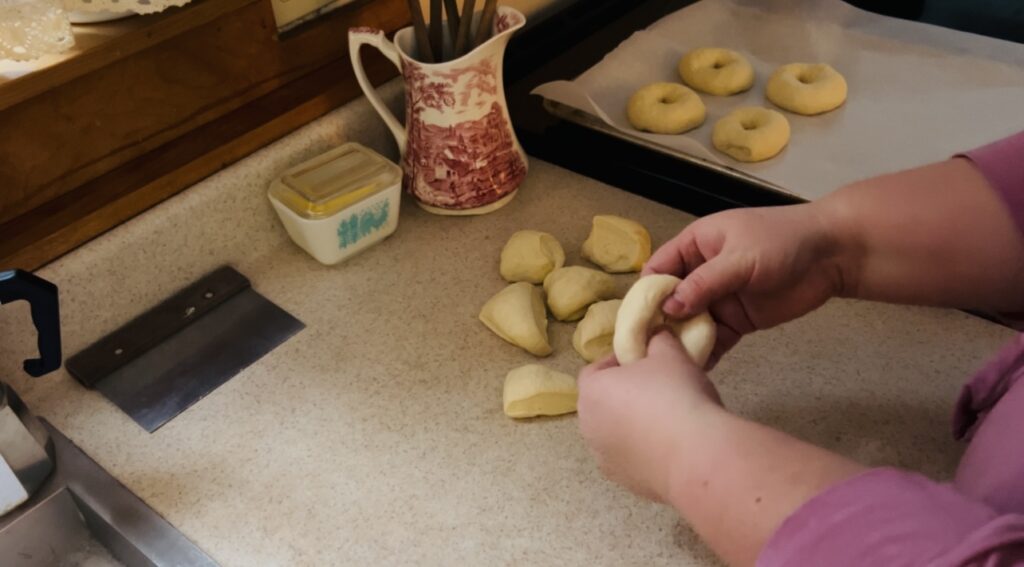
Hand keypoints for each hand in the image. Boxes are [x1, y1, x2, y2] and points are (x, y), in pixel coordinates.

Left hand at [577, 330, 721, 501]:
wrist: (697, 456)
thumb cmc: (676, 395)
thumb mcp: (670, 353)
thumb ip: (658, 340)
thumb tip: (656, 336)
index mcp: (591, 392)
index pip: (596, 369)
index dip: (620, 362)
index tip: (646, 361)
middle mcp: (588, 427)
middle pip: (603, 403)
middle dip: (625, 394)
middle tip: (659, 388)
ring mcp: (604, 458)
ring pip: (615, 433)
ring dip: (633, 425)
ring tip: (668, 419)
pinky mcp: (624, 483)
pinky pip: (631, 459)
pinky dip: (644, 452)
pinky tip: (671, 447)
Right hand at [643, 204, 844, 366]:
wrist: (833, 255)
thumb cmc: (783, 241)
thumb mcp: (739, 258)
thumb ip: (704, 283)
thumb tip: (669, 308)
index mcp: (695, 246)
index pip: (658, 269)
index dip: (646, 293)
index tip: (638, 320)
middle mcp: (701, 273)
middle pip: (669, 301)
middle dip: (659, 324)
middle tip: (648, 352)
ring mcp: (719, 298)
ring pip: (690, 323)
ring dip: (680, 341)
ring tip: (668, 366)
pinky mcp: (738, 320)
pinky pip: (714, 339)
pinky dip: (704, 353)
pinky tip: (693, 370)